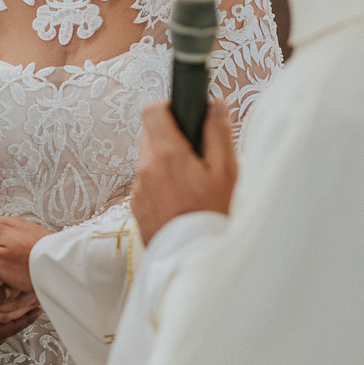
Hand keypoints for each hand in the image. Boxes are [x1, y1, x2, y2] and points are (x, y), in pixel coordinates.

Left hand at [132, 101, 237, 243]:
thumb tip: (214, 105)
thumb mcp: (227, 173)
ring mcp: (138, 190)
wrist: (195, 259)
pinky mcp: (137, 207)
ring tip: (191, 180)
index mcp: (167, 156)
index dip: (167, 107)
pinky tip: (181, 198)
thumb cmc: (214, 217)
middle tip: (195, 152)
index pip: (152, 112)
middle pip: (150, 135)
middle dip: (170, 137)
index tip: (182, 115)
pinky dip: (160, 183)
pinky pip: (146, 183)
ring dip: (165, 161)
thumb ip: (218, 133)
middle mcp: (146, 170)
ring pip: (148, 160)